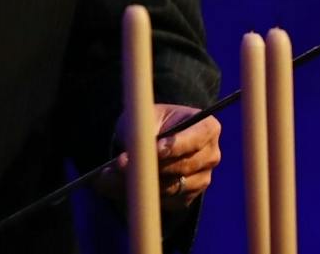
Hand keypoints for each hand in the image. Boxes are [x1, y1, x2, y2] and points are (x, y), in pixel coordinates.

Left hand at [103, 103, 221, 209]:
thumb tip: (127, 160)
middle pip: (184, 166)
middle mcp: (210, 155)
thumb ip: (140, 134)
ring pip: (172, 187)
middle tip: (120, 164)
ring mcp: (202, 179)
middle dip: (151, 166)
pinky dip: (143, 195)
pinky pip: (166, 202)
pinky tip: (121, 186)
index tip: (156, 149)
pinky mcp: (188, 197)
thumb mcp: (145, 118)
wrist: (153, 139)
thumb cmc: (152, 122)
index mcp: (207, 127)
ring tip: (109, 177)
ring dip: (141, 183)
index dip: (176, 144)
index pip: (196, 138)